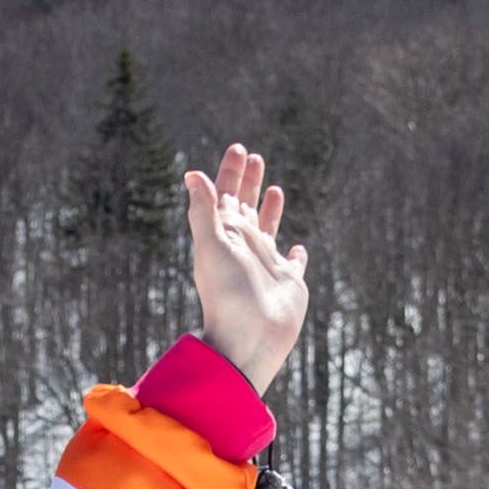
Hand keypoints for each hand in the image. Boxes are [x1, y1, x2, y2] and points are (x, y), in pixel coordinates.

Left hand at [182, 144, 311, 387]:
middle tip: (254, 156)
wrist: (248, 340)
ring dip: (270, 208)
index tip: (238, 148)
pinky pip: (293, 263)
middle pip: (246, 205)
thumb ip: (204, 211)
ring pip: (268, 228)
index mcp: (225, 235)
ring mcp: (266, 264)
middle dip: (248, 181)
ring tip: (274, 188)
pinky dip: (295, 254)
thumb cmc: (227, 295)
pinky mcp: (288, 282)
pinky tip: (296, 247)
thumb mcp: (211, 247)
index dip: (230, 171)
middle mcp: (245, 246)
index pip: (225, 195)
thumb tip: (192, 174)